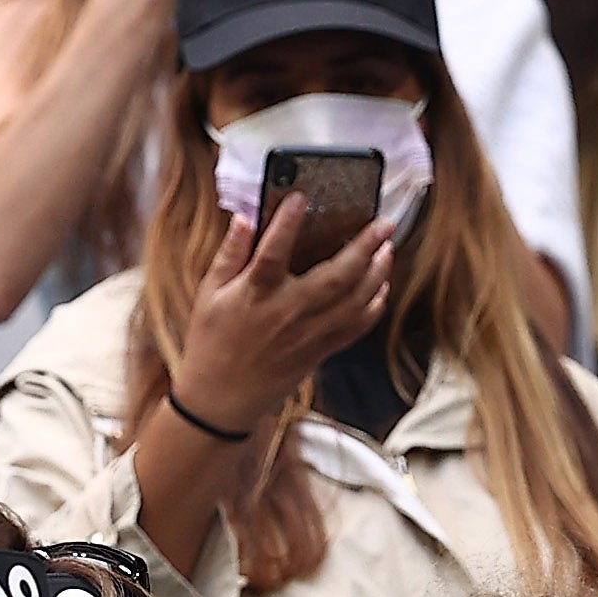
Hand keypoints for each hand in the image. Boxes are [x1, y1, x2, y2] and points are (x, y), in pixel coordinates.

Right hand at [176, 191, 401, 417]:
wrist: (222, 399)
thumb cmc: (212, 342)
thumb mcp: (209, 295)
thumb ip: (230, 255)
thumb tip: (244, 218)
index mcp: (255, 296)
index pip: (272, 254)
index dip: (287, 224)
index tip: (301, 197)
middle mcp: (287, 313)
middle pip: (334, 278)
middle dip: (363, 247)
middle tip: (382, 223)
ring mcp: (308, 334)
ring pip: (354, 301)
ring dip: (377, 273)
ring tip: (388, 247)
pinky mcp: (320, 351)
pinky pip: (355, 328)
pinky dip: (374, 307)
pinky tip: (382, 285)